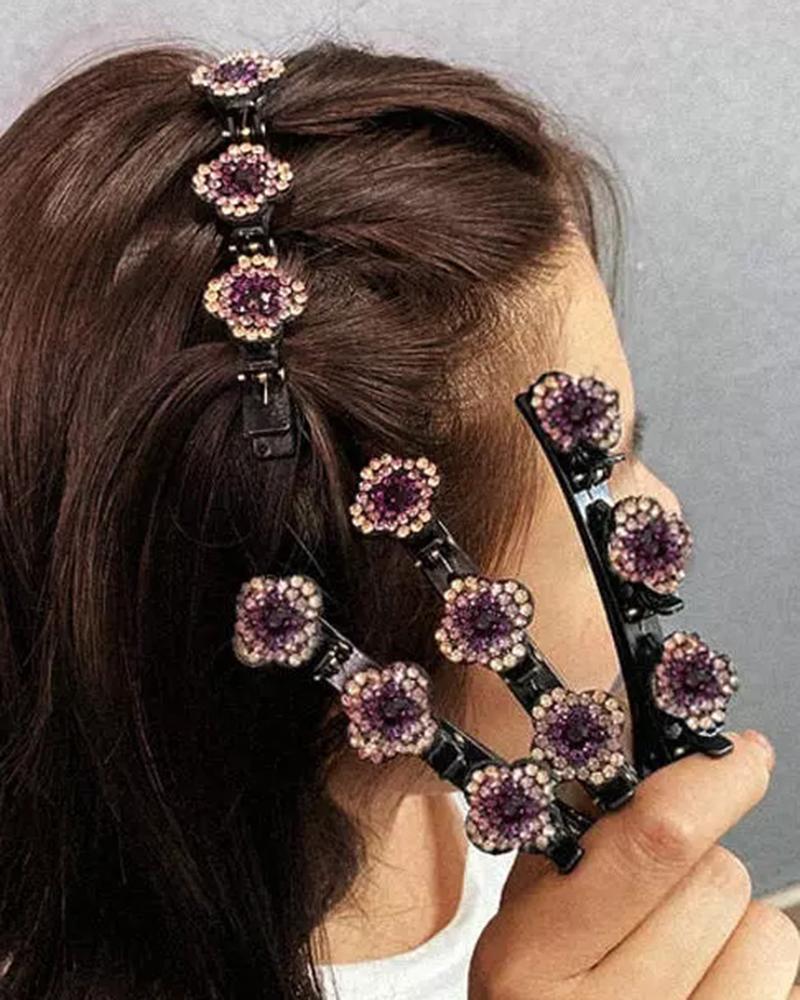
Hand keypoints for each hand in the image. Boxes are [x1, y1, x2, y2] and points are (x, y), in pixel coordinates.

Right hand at [470, 731, 798, 998]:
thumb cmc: (545, 991)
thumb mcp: (532, 908)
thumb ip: (579, 820)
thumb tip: (639, 717)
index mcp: (530, 957)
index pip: (653, 842)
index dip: (710, 783)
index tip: (742, 754)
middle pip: (719, 878)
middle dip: (702, 869)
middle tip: (662, 903)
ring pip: (770, 933)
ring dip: (739, 930)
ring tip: (686, 963)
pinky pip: (790, 984)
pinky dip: (760, 978)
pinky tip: (709, 995)